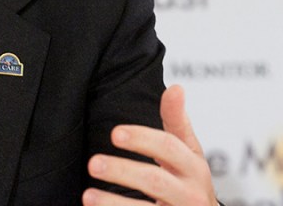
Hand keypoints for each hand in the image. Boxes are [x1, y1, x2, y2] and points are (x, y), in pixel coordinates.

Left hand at [82, 85, 217, 205]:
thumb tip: (176, 88)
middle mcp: (191, 194)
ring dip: (113, 203)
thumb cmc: (190, 180)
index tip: (115, 133)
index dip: (142, 139)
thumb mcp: (190, 151)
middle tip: (92, 163)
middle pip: (155, 180)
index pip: (168, 148)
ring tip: (88, 196)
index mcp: (194, 167)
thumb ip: (177, 121)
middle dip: (122, 171)